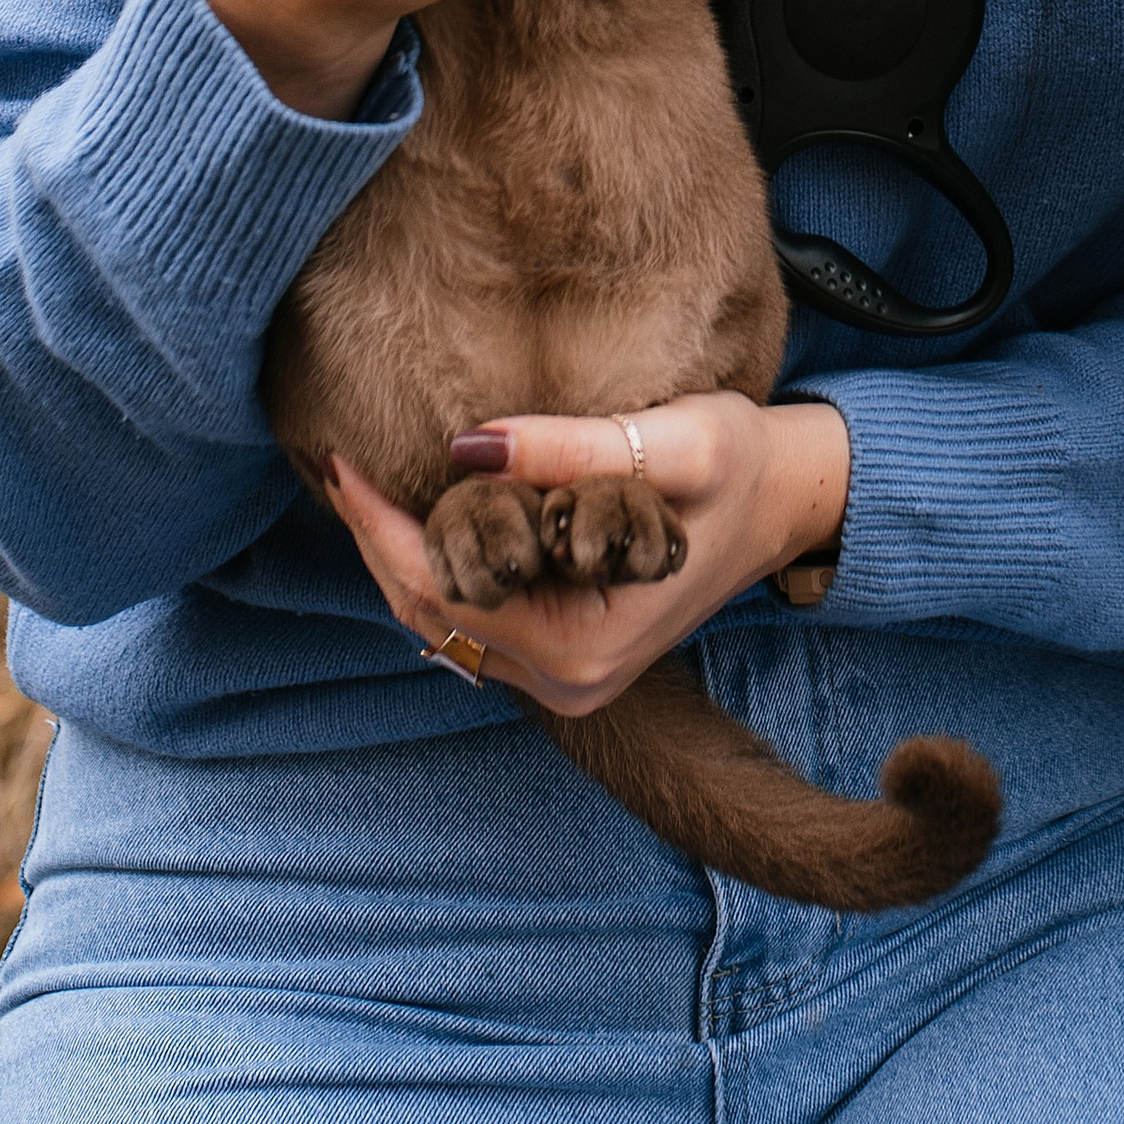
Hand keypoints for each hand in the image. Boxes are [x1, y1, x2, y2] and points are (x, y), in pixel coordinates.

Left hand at [323, 397, 852, 713]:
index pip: (445, 589)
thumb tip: (469, 446)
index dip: (382, 526)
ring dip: (403, 555)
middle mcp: (565, 681)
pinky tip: (423, 513)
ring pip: (446, 622)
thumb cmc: (742, 468)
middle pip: (430, 614)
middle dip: (379, 540)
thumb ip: (573, 447)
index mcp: (582, 645)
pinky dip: (443, 567)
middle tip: (337, 464)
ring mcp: (563, 678)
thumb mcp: (673, 443)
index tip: (339, 460)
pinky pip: (475, 618)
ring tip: (364, 483)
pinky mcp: (565, 658)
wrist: (787, 504)